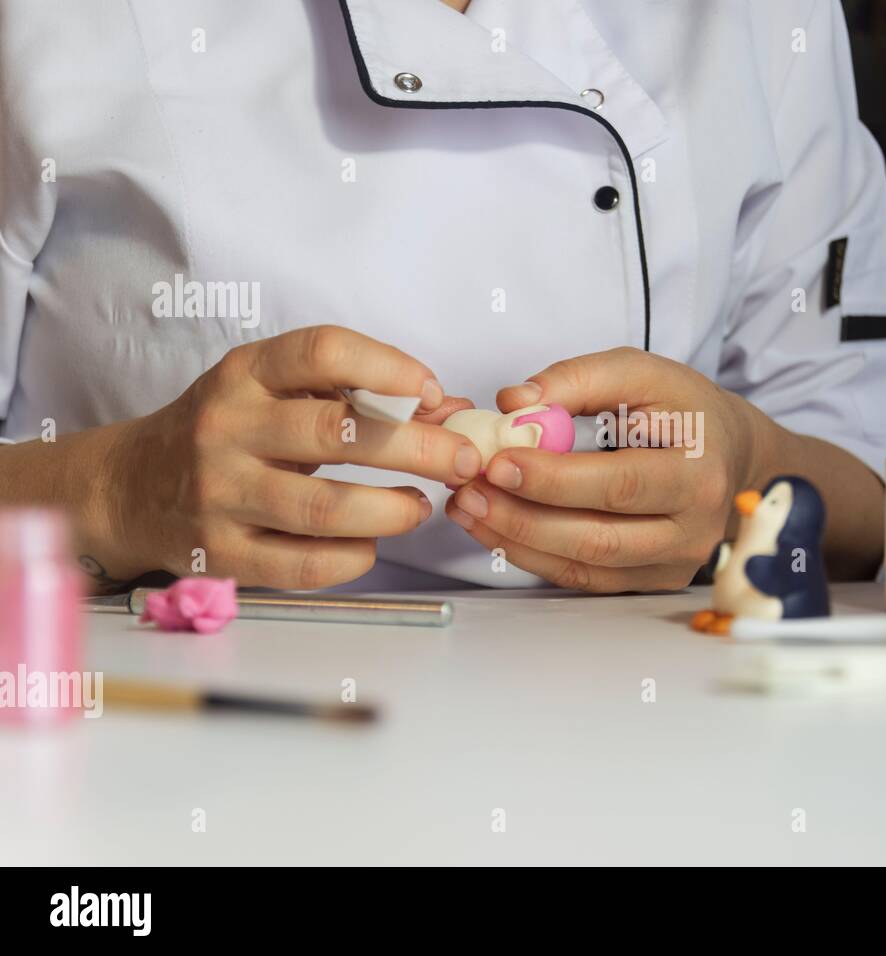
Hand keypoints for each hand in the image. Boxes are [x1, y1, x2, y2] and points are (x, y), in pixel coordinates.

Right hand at [96, 326, 480, 587]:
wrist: (133, 486)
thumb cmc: (231, 431)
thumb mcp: (278, 393)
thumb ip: (361, 396)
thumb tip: (454, 412)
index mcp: (246, 373)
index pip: (322, 352)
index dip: (387, 367)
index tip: (433, 390)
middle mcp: (228, 427)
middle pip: (338, 433)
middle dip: (417, 448)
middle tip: (464, 461)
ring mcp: (219, 492)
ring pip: (323, 507)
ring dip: (390, 510)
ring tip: (421, 506)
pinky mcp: (218, 551)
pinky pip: (300, 562)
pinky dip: (351, 557)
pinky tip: (373, 545)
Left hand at [445, 347, 761, 591]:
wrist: (730, 455)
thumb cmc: (683, 411)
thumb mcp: (643, 372)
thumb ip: (578, 378)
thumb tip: (514, 403)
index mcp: (698, 471)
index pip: (620, 484)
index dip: (554, 480)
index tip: (498, 461)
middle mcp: (693, 528)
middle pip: (599, 537)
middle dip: (524, 517)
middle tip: (471, 492)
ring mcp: (674, 563)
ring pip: (585, 565)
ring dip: (518, 540)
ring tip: (469, 507)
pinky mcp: (651, 581)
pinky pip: (584, 578)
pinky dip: (533, 556)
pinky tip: (495, 528)